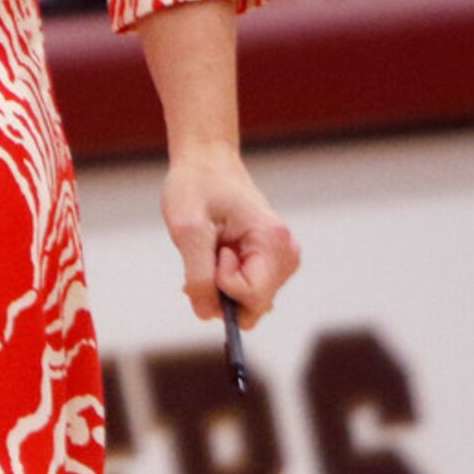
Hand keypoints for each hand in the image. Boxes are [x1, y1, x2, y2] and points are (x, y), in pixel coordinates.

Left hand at [161, 143, 298, 327]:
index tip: (212, 250)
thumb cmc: (196, 185)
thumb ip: (198, 275)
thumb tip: (207, 314)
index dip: (221, 284)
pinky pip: (247, 292)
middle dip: (221, 290)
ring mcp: (281, 260)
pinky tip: (214, 254)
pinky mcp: (270, 262)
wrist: (205, 160)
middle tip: (205, 254)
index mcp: (274, 243)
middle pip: (253, 308)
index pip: (252, 298)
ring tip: (211, 247)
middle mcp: (287, 255)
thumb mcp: (187, 228)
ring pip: (248, 303)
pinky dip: (225, 281)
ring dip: (220, 285)